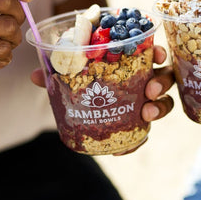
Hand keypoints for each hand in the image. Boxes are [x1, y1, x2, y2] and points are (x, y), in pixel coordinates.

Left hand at [30, 45, 174, 154]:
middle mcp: (143, 79)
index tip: (157, 54)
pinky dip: (137, 141)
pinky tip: (125, 147)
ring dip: (160, 107)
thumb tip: (36, 75)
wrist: (84, 105)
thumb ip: (57, 72)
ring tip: (147, 114)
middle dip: (161, 82)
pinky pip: (144, 133)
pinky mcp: (138, 124)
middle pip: (164, 77)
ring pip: (163, 103)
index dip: (158, 52)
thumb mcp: (70, 74)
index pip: (151, 52)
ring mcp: (144, 102)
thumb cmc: (83, 80)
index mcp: (132, 60)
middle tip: (150, 90)